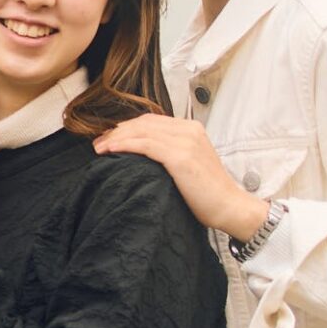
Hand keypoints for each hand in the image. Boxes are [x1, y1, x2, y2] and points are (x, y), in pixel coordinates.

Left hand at [92, 113, 266, 238]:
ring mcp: (186, 141)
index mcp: (191, 129)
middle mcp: (189, 130)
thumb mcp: (189, 165)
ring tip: (98, 148)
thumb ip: (170, 154)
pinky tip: (110, 150)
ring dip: (116, 138)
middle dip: (117, 131)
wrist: (229, 206)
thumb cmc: (207, 193)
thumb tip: (143, 156)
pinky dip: (125, 144)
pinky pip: (145, 145)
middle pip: (144, 123)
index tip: (108, 138)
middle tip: (98, 143)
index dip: (127, 127)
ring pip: (142, 131)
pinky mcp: (180, 156)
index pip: (151, 121)